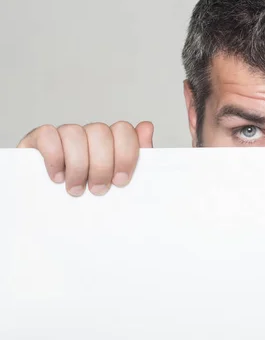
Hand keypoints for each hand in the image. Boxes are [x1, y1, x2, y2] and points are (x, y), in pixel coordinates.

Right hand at [17, 121, 153, 196]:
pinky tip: (58, 177)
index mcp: (111, 142)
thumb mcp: (120, 184)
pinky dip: (54, 157)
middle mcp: (88, 134)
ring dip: (78, 165)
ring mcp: (63, 136)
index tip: (120, 181)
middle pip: (100, 131)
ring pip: (74, 132)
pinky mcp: (37, 140)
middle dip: (101, 164)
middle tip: (99, 190)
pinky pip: (48, 134)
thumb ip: (138, 158)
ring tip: (76, 189)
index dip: (125, 154)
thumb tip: (147, 127)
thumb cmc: (93, 199)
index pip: (123, 130)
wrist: (54, 217)